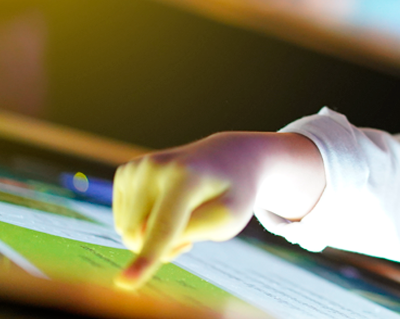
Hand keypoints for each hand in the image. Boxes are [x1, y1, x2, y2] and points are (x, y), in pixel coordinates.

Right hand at [112, 132, 323, 288]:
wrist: (227, 158)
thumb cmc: (232, 193)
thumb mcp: (230, 217)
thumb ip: (190, 232)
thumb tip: (135, 236)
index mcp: (187, 176)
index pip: (165, 226)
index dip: (147, 256)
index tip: (125, 284)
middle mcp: (156, 166)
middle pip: (139, 235)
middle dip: (164, 245)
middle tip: (197, 226)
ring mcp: (137, 167)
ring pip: (127, 231)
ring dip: (154, 235)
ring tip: (185, 213)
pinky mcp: (126, 172)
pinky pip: (122, 221)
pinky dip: (144, 224)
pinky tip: (167, 206)